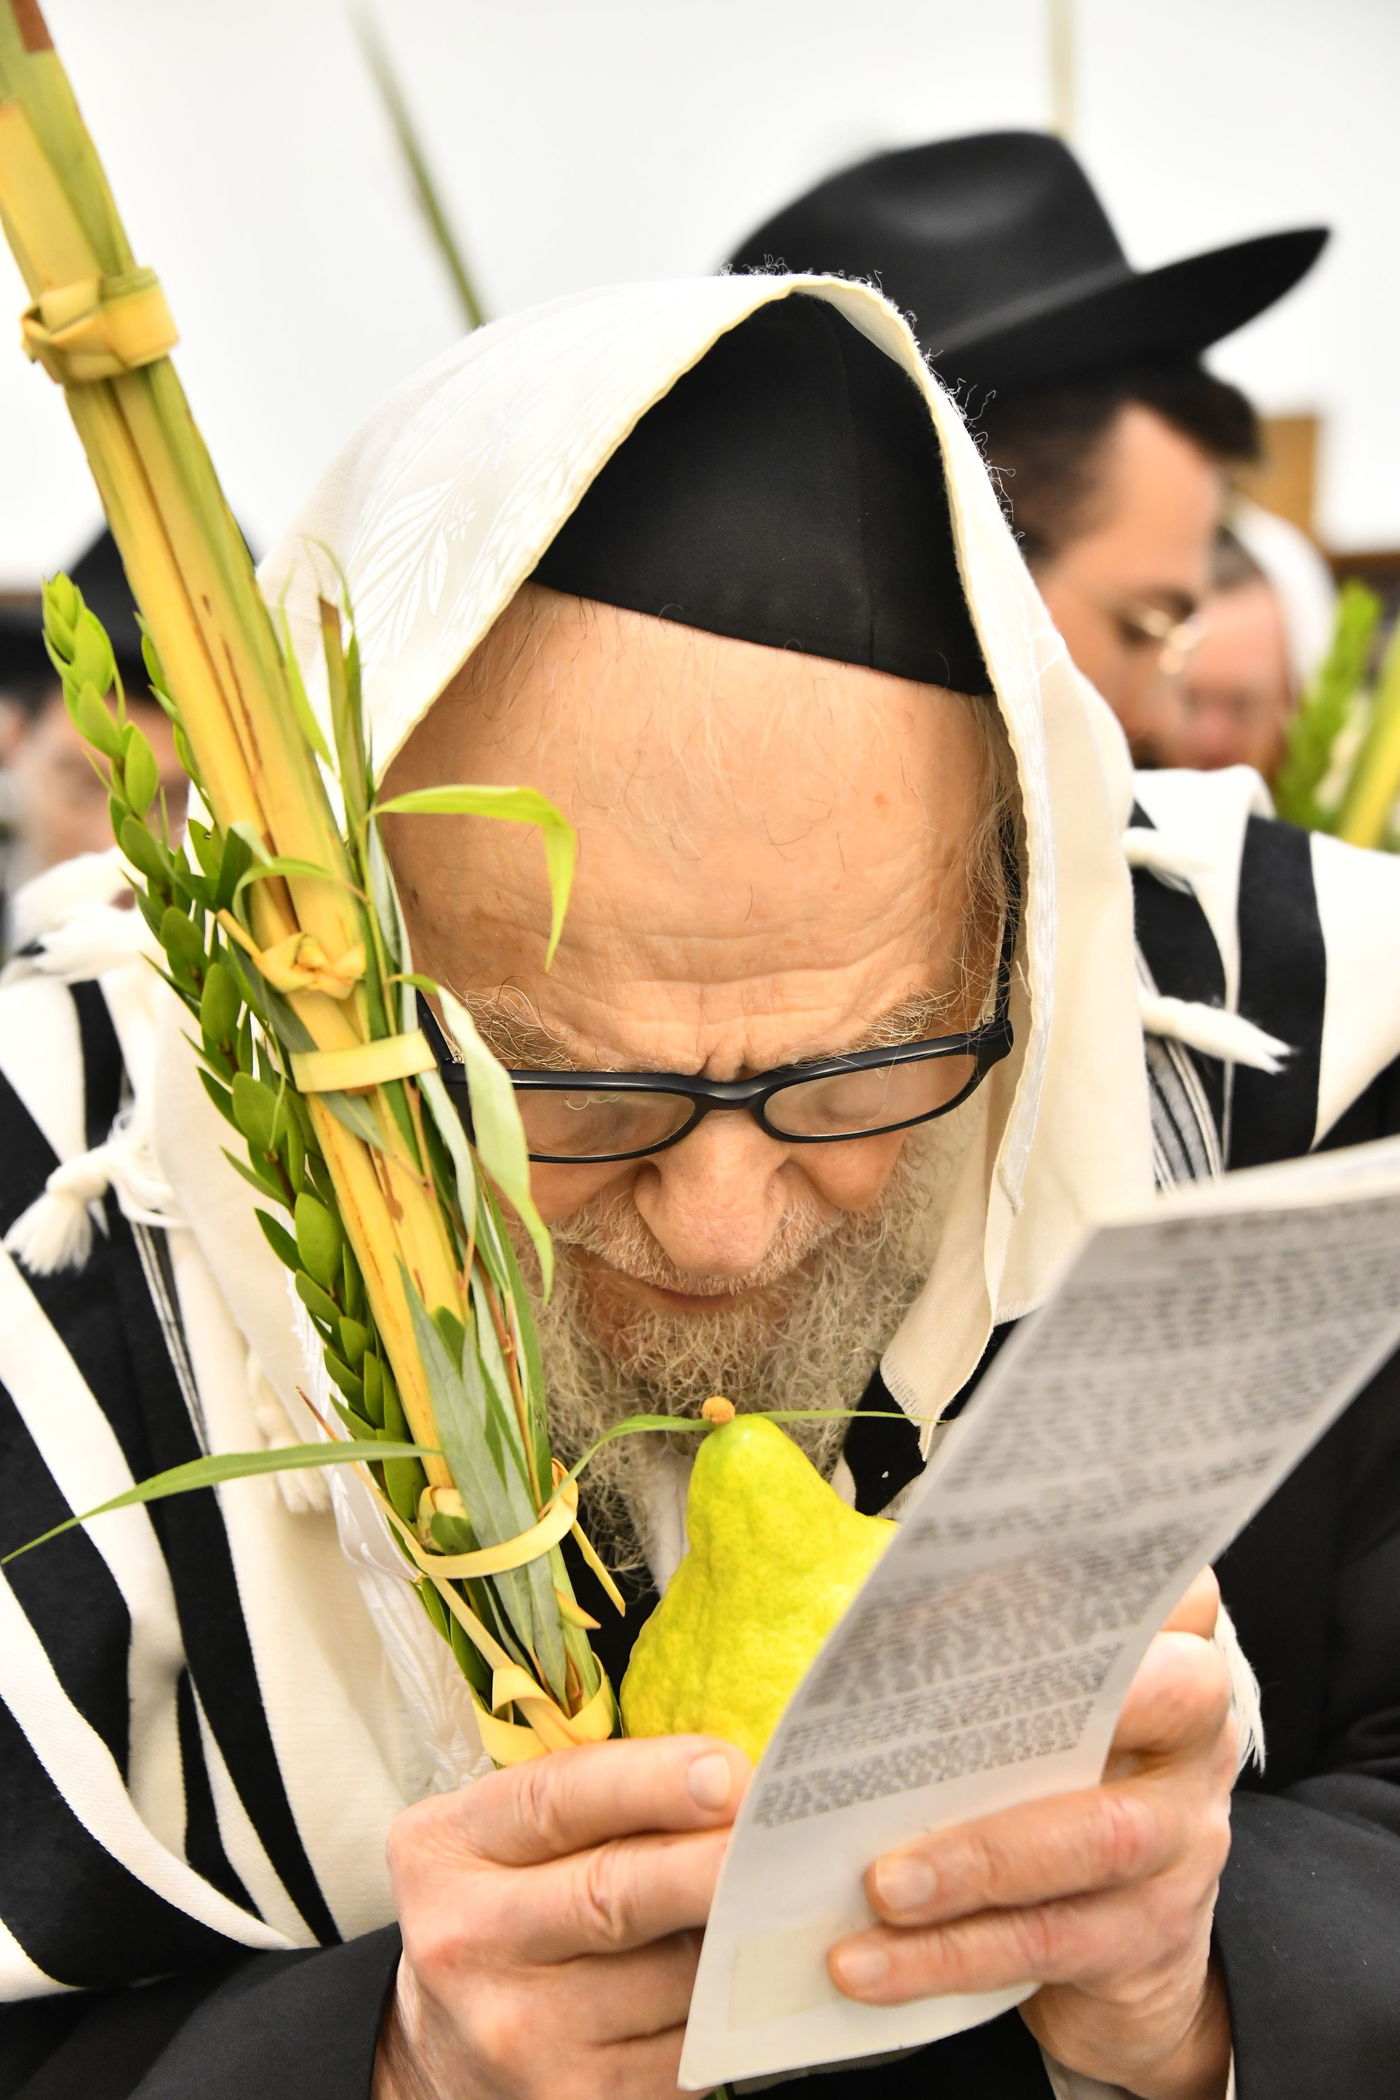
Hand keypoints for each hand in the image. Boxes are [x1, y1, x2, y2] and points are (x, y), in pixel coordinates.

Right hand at [374, 1733, 750, 2099]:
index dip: (650, 1783)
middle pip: (617, 1895)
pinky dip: (724, 2008)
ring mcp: (523, 2036)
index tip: (727, 1773)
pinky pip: (685, 2047)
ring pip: (670, 1976)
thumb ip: (587, 1797)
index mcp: (449, 1850)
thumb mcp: (495, 1833)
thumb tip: (726, 1778)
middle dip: (710, 1863)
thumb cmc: (490, 1907)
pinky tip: (737, 1975)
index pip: (557, 1801)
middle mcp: (473, 1943)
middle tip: (783, 1836)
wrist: (431, 2050)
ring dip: (732, 1936)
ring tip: (771, 1897)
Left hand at [827, 1570, 1235, 2099]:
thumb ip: (983, 1660)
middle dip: (1059, 1697)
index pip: (1172, 1586)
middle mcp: (1194, 1740)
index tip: (1000, 1563)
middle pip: (1173, 1694)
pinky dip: (947, 1955)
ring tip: (881, 1884)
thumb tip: (856, 1604)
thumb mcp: (1032, 1719)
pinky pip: (1048, 1941)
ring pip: (1097, 1839)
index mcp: (1166, 1657)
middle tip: (942, 1714)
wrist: (1122, 1960)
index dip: (1099, 1570)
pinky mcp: (1148, 1939)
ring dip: (977, 1860)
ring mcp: (1184, 1842)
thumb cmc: (1046, 1792)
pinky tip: (867, 1963)